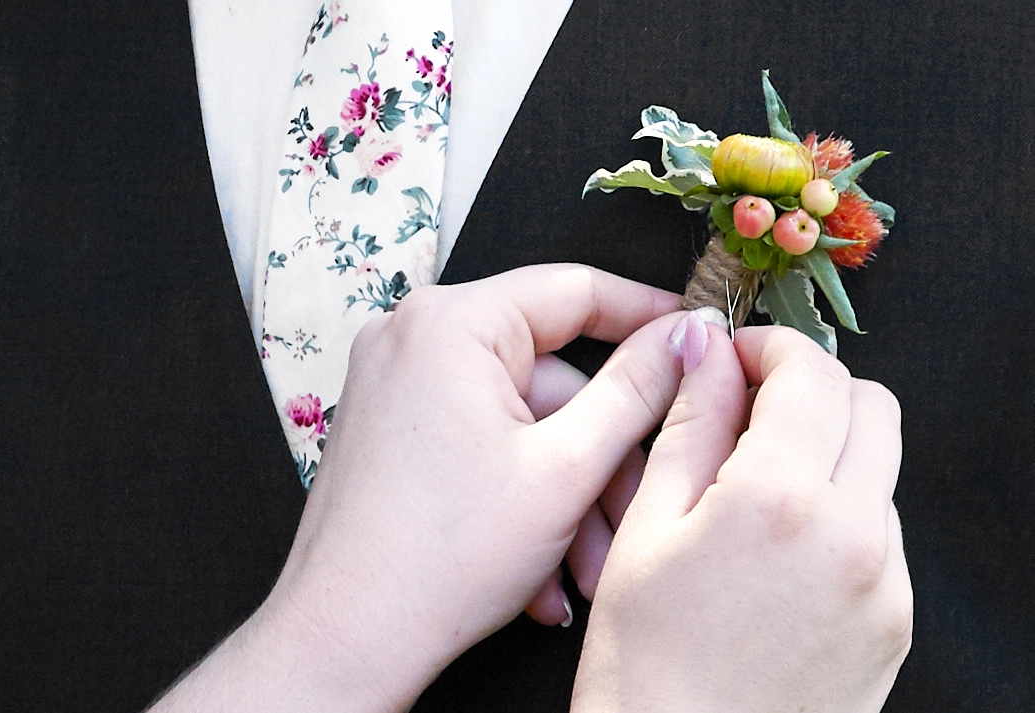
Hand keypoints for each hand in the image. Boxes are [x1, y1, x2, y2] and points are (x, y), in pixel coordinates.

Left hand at [150, 264, 688, 712]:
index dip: (647, 315)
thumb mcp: (566, 469)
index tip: (694, 339)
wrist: (344, 640)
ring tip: (582, 570)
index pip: (574, 290)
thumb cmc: (438, 560)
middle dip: (597, 460)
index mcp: (451, 323)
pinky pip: (481, 442)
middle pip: (550, 377)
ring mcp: (396, 382)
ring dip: (563, 497)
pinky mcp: (392, 425)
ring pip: (521, 423)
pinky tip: (540, 570)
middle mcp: (413, 337)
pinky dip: (518, 496)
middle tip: (630, 515)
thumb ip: (636, 389)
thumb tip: (683, 337)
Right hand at [572, 323, 912, 712]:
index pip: (811, 374)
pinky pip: (881, 529)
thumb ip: (689, 425)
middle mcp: (855, 535)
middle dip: (811, 389)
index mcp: (780, 501)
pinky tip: (776, 547)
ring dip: (827, 449)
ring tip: (751, 488)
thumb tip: (704, 347)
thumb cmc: (645, 667)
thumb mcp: (646, 530)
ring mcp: (887, 583)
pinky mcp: (895, 622)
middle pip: (871, 407)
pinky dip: (838, 509)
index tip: (735, 358)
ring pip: (880, 466)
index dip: (769, 348)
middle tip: (747, 412)